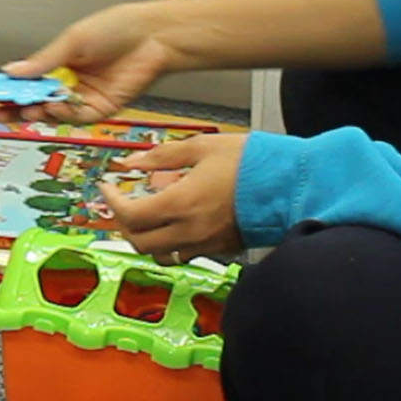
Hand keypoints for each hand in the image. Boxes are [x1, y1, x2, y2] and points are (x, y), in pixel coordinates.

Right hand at [0, 3, 174, 123]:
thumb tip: (13, 70)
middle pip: (37, 98)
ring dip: (38, 111)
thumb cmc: (117, 28)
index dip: (9, 86)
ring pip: (54, 111)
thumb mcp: (73, 40)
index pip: (28, 78)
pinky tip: (53, 107)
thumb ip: (43, 60)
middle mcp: (70, 80)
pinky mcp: (101, 108)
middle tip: (0, 110)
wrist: (153, 38)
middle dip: (18, 105)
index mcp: (59, 60)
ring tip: (27, 108)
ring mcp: (84, 96)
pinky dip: (63, 114)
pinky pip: (76, 116)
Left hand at [98, 134, 247, 263]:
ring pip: (160, 254)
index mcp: (182, 204)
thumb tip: (131, 162)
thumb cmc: (253, 162)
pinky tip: (175, 219)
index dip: (111, 202)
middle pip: (139, 242)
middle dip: (124, 223)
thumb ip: (162, 156)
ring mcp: (206, 244)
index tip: (106, 187)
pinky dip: (170, 241)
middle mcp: (190, 231)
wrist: (294, 185)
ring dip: (145, 237)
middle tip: (123, 202)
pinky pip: (184, 253)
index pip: (130, 216)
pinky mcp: (221, 249)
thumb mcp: (203, 146)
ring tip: (146, 214)